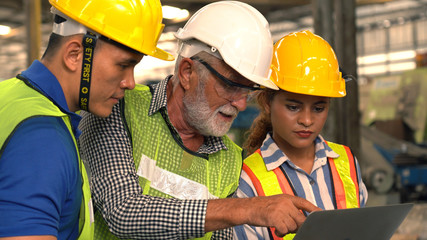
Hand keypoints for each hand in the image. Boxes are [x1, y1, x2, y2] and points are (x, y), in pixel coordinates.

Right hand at [205, 193, 320, 235]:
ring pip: (293, 226)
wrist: (248, 208)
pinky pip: (285, 230)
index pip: (305, 203)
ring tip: (278, 226)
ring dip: (287, 230)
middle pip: (302, 219)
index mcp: (288, 198)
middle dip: (298, 226)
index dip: (314, 209)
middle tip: (288, 226)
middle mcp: (286, 202)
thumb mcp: (278, 203)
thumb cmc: (262, 208)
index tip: (322, 214)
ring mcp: (281, 210)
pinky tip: (275, 229)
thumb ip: (290, 209)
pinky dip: (281, 233)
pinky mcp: (276, 218)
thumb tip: (302, 222)